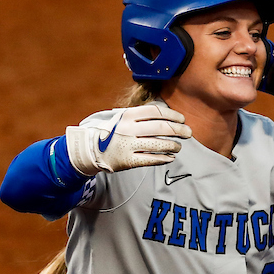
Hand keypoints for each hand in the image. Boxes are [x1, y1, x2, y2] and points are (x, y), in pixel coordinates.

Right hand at [65, 104, 190, 175]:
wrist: (86, 149)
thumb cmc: (106, 131)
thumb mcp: (118, 116)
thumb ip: (137, 114)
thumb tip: (163, 113)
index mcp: (127, 115)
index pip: (156, 112)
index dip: (172, 115)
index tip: (182, 118)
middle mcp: (128, 129)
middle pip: (161, 128)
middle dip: (178, 130)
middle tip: (188, 132)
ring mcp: (128, 145)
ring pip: (158, 144)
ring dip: (173, 145)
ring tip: (179, 146)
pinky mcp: (127, 161)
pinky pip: (150, 159)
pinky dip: (163, 158)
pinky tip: (170, 157)